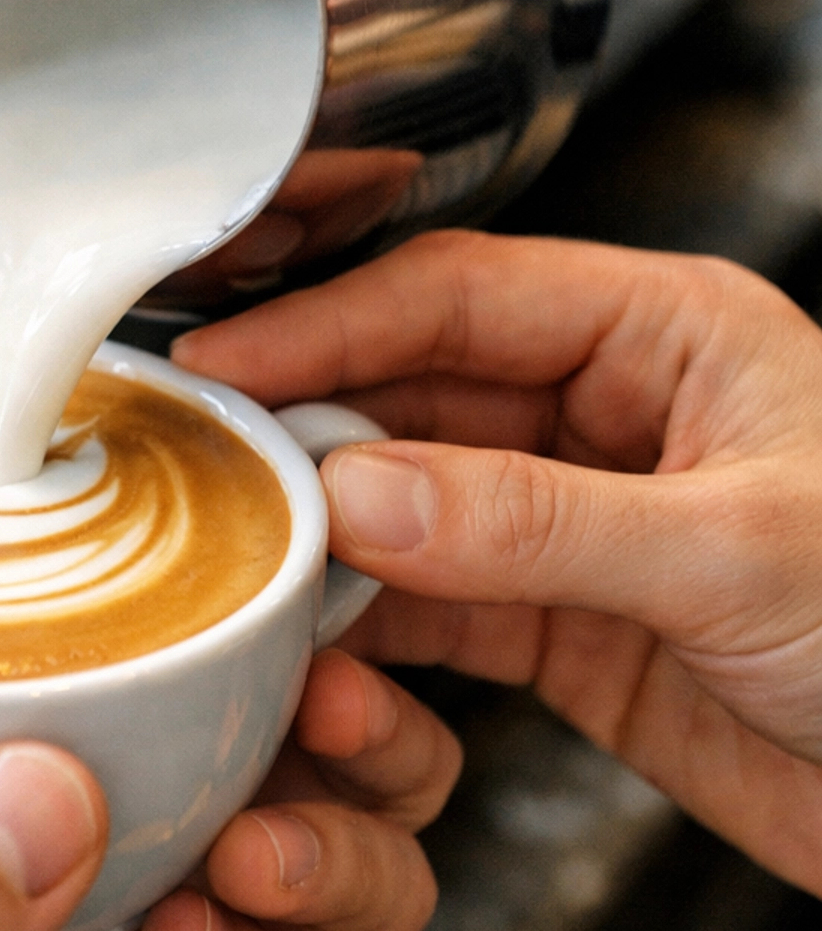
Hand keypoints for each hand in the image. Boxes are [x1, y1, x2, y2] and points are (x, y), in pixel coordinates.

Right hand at [175, 229, 821, 899]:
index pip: (460, 297)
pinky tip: (307, 633)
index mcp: (669, 334)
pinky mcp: (575, 630)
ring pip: (416, 501)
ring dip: (328, 530)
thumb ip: (538, 522)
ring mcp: (587, 523)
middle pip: (419, 392)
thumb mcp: (736, 552)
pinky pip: (442, 605)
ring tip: (229, 550)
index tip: (221, 361)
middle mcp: (615, 413)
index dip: (329, 323)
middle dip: (310, 425)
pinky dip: (371, 622)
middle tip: (195, 463)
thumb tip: (363, 494)